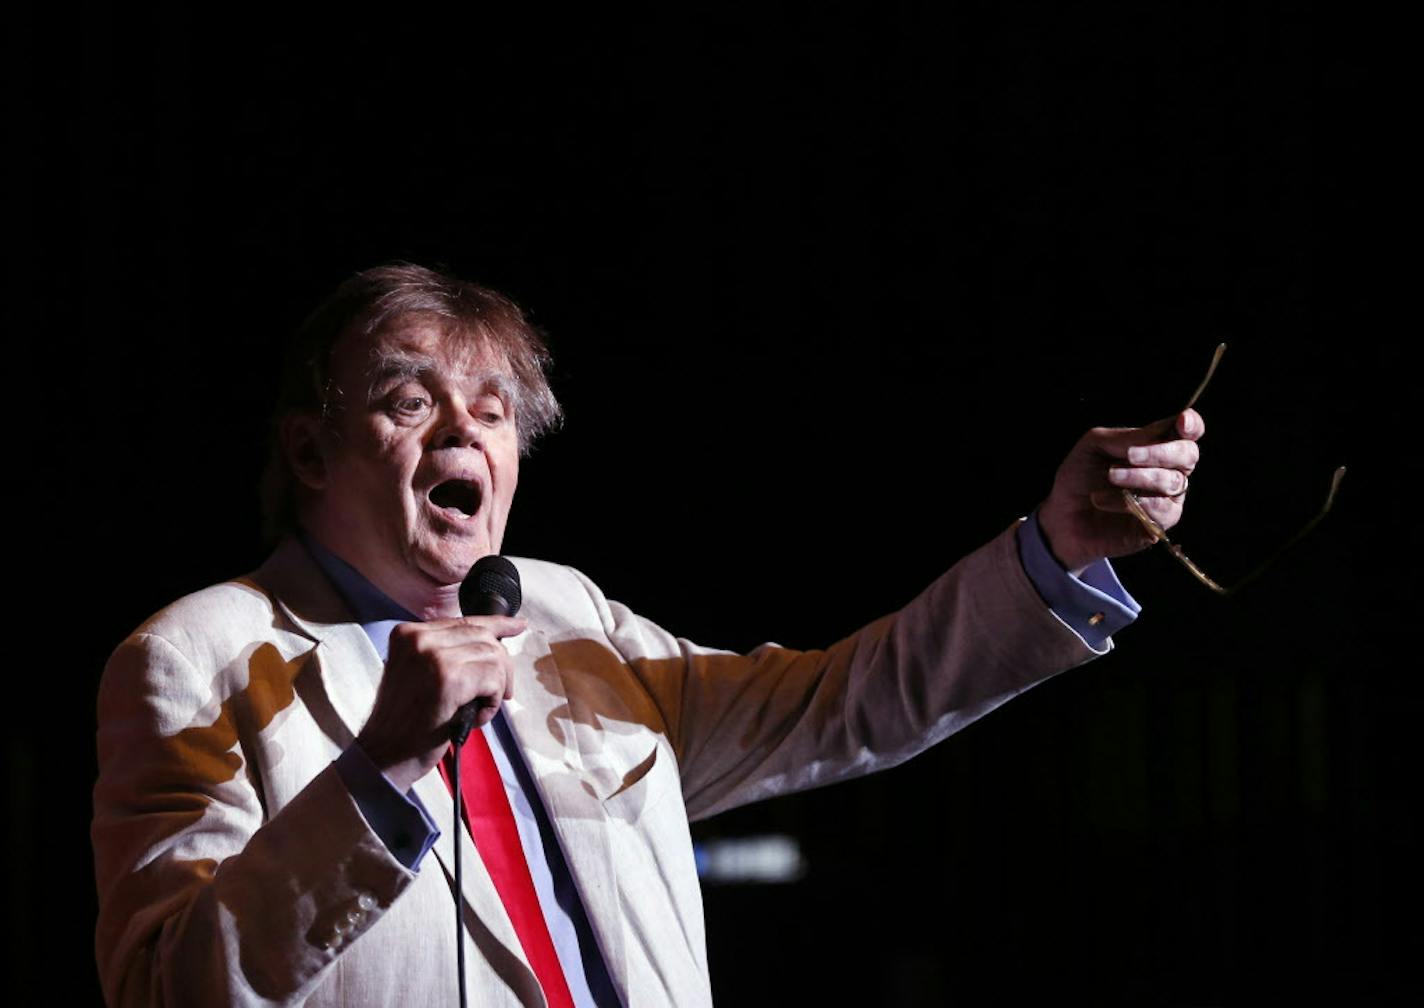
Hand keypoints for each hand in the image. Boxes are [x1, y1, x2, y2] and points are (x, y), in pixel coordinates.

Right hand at [355, 614, 526, 791]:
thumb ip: (445, 654)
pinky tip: (477, 717)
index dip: (496, 624)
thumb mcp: (418, 674)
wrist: (384, 754)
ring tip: (479, 710)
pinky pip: (493, 678)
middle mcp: (419, 638)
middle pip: (484, 636)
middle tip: (502, 693)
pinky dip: (493, 701)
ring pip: (493, 657)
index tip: (517, 625)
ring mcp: (434, 656)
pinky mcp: (449, 679)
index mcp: (409, 633)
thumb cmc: (406, 721)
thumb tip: (492, 643)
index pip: (463, 621)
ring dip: (496, 688)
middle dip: (502, 665)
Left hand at [1037, 408, 1204, 571]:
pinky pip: (1160, 509)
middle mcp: (1169, 471)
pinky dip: (1128, 502)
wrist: (1062, 515)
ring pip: (1173, 482)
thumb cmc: (1080, 476)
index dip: (1192, 424)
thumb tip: (1158, 434)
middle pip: (1188, 455)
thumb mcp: (1094, 446)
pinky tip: (1102, 500)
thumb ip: (1126, 437)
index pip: (1188, 432)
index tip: (1182, 422)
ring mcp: (1167, 499)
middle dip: (1160, 452)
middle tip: (1130, 455)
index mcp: (1156, 445)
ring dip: (1138, 477)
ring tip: (1110, 476)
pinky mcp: (1159, 525)